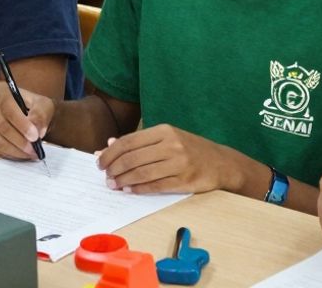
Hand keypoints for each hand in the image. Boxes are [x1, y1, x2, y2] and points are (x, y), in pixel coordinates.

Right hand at [0, 79, 54, 159]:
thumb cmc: (37, 109)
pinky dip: (10, 153)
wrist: (32, 117)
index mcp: (1, 90)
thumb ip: (41, 114)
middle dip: (19, 140)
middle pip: (1, 125)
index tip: (34, 136)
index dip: (21, 124)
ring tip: (31, 153)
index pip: (8, 107)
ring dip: (15, 150)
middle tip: (34, 148)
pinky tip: (22, 154)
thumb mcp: (44, 106)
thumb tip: (35, 128)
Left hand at [96, 124, 247, 194]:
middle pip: (133, 158)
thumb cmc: (190, 149)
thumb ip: (140, 141)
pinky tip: (130, 191)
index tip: (100, 161)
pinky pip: (155, 186)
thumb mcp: (168, 138)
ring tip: (114, 185)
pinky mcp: (184, 181)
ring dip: (124, 181)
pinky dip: (139, 189)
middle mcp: (172, 145)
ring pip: (142, 173)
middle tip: (105, 176)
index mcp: (165, 131)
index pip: (130, 141)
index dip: (111, 153)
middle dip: (114, 168)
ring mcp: (179, 163)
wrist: (222, 163)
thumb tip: (109, 145)